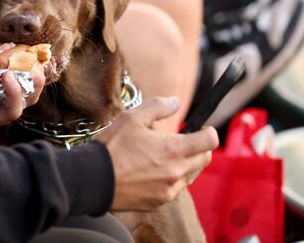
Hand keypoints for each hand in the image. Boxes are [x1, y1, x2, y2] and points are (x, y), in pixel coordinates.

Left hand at [0, 46, 45, 139]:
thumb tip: (9, 44)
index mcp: (2, 97)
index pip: (29, 89)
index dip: (39, 75)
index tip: (43, 58)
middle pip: (28, 102)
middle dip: (34, 84)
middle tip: (32, 67)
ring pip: (12, 112)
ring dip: (13, 92)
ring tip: (6, 74)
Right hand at [96, 97, 218, 211]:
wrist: (94, 179)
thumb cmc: (112, 147)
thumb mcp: (132, 118)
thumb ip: (158, 106)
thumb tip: (176, 102)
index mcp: (173, 149)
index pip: (209, 141)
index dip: (209, 131)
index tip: (202, 129)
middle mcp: (176, 172)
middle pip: (204, 159)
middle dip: (197, 148)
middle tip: (180, 141)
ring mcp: (169, 189)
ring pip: (190, 175)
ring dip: (183, 164)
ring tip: (161, 157)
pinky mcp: (159, 201)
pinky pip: (174, 189)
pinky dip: (169, 179)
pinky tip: (151, 172)